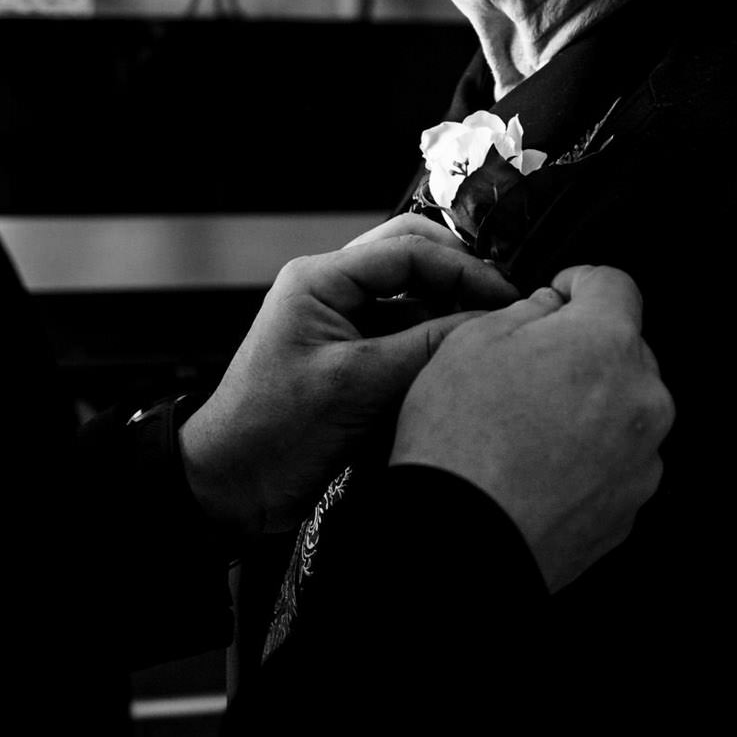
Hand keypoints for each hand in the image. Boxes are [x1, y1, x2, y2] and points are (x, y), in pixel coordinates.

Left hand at [179, 215, 517, 536]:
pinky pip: (402, 333)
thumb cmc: (272, 432)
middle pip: (411, 258)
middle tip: (504, 305)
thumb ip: (425, 348)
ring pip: (411, 296)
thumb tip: (489, 324)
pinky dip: (432, 341)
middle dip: (459, 277)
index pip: (408, 249)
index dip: (463, 270)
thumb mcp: (356, 387)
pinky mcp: (351, 358)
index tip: (506, 298)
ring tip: (490, 334)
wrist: (230, 487)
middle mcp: (330, 290)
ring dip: (448, 309)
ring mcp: (341, 323)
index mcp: (319, 278)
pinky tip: (459, 361)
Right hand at [390, 265, 672, 592]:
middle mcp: (642, 399)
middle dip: (583, 350)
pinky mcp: (631, 506)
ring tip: (527, 428)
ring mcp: (642, 458)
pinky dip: (588, 455)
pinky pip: (616, 460)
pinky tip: (539, 465)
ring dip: (588, 405)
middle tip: (527, 370)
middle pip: (624, 350)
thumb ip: (525, 310)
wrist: (461, 541)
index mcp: (606, 344)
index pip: (615, 284)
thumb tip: (548, 309)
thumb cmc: (460, 443)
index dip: (579, 282)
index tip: (559, 295)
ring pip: (622, 408)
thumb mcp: (471, 342)